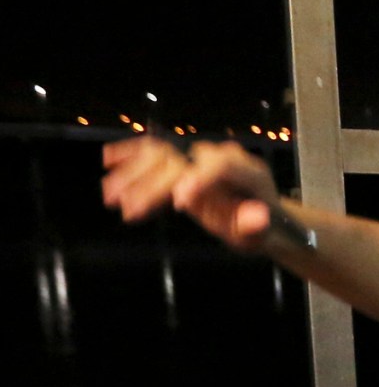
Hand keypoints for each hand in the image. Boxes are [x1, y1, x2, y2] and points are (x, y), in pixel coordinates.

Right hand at [101, 138, 285, 251]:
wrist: (262, 218)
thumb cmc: (260, 230)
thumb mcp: (261, 235)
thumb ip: (255, 226)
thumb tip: (254, 218)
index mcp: (249, 172)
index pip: (223, 166)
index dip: (200, 180)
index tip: (180, 203)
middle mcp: (225, 157)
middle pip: (184, 161)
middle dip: (153, 184)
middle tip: (128, 208)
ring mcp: (204, 155)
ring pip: (164, 155)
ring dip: (134, 174)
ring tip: (110, 195)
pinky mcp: (188, 159)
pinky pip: (158, 152)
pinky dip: (133, 154)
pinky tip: (108, 159)